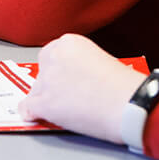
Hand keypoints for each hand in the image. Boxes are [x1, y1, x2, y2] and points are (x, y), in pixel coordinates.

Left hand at [18, 34, 150, 146]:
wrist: (130, 105)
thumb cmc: (125, 86)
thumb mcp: (102, 60)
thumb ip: (82, 64)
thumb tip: (73, 79)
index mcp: (69, 43)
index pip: (52, 54)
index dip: (58, 69)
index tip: (64, 77)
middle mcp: (54, 58)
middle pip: (42, 72)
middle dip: (50, 83)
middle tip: (66, 94)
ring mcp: (47, 81)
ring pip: (36, 91)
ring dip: (44, 99)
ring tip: (62, 109)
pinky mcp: (45, 104)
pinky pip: (28, 108)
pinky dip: (30, 113)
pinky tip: (33, 116)